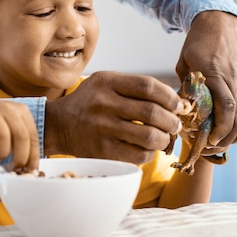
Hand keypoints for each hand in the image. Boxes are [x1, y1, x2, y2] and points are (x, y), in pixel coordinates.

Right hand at [0, 98, 39, 170]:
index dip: (33, 156)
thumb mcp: (12, 128)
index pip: (33, 136)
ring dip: (2, 153)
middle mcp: (7, 109)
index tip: (30, 171)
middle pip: (21, 135)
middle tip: (14, 168)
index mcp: (21, 111)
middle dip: (20, 157)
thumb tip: (30, 169)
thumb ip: (22, 144)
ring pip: (2, 135)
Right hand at [44, 71, 182, 164]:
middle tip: (174, 125)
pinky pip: (138, 155)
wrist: (59, 124)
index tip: (177, 105)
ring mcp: (102, 128)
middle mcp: (103, 103)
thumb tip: (175, 101)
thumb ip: (135, 87)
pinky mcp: (102, 150)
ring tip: (164, 137)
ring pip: (149, 136)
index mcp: (107, 82)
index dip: (170, 97)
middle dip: (171, 121)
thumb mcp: (105, 83)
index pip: (148, 86)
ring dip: (164, 139)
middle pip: (152, 112)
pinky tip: (147, 148)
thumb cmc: (90, 102)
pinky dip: (150, 153)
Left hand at [176, 11, 236, 148]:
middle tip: (210, 149)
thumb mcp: (183, 63)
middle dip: (226, 138)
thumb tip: (181, 110)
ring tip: (221, 145)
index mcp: (215, 74)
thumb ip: (185, 86)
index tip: (207, 140)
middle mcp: (233, 79)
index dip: (218, 128)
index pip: (225, 106)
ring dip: (236, 135)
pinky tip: (230, 132)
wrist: (219, 22)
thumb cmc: (196, 42)